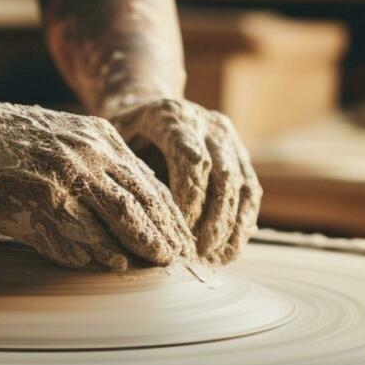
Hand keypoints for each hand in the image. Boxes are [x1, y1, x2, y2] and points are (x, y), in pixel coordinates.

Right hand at [0, 91, 194, 270]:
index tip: (179, 237)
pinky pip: (82, 237)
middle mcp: (89, 152)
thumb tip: (117, 202)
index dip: (168, 213)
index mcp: (96, 135)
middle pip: (146, 201)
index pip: (149, 180)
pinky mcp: (42, 202)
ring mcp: (67, 177)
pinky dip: (99, 256)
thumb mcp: (51, 136)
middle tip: (180, 262)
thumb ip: (87, 163)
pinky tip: (111, 268)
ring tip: (156, 270)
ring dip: (142, 250)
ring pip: (123, 221)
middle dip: (165, 235)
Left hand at [106, 98, 260, 264]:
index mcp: (172, 116)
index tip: (178, 233)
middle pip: (223, 174)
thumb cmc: (123, 135)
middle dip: (213, 220)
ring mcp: (227, 137)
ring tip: (216, 259)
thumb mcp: (113, 143)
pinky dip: (243, 222)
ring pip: (243, 185)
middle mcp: (206, 123)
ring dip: (232, 226)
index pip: (192, 160)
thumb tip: (133, 218)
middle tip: (198, 254)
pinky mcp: (239, 153)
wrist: (144, 106)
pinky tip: (228, 251)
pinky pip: (251, 190)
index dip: (189, 200)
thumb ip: (126, 171)